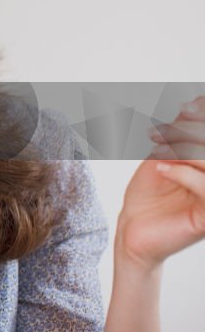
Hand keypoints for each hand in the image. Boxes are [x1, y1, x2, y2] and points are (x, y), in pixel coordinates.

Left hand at [115, 97, 204, 268]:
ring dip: (187, 152)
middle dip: (192, 134)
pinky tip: (162, 168)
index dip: (200, 121)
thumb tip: (193, 104)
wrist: (132, 227)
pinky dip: (184, 174)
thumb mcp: (163, 157)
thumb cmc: (149, 194)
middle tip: (162, 133)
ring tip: (159, 151)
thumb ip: (179, 136)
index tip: (184, 108)